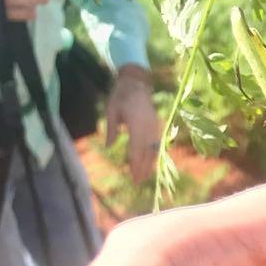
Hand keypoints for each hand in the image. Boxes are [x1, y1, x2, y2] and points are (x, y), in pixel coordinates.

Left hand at [106, 66, 160, 182]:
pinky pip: (156, 145)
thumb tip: (109, 147)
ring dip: (149, 165)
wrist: (136, 83)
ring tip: (144, 177)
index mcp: (136, 123)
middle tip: (138, 182)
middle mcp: (148, 127)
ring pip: (153, 151)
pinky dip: (153, 156)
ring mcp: (154, 127)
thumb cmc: (120, 96)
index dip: (135, 164)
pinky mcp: (157, 127)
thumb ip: (111, 129)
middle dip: (143, 169)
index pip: (136, 148)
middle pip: (147, 153)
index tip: (133, 176)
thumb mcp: (111, 110)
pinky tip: (149, 164)